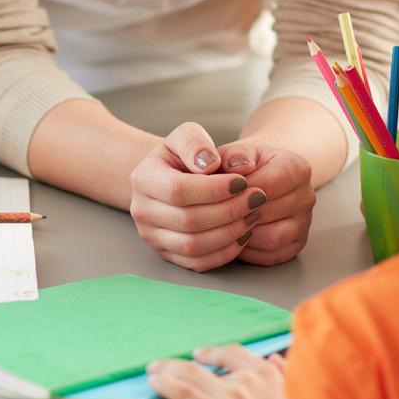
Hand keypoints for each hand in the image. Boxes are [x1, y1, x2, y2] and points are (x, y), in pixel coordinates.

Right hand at [130, 123, 267, 271]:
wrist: (171, 177)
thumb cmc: (184, 156)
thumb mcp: (186, 136)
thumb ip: (195, 143)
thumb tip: (209, 165)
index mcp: (143, 178)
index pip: (178, 189)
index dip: (214, 189)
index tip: (244, 182)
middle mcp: (141, 211)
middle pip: (188, 220)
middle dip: (229, 211)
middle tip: (257, 199)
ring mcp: (152, 236)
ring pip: (193, 246)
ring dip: (230, 233)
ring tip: (253, 215)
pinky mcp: (167, 254)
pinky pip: (198, 263)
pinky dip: (225, 252)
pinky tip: (243, 234)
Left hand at [214, 141, 314, 265]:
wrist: (255, 178)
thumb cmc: (242, 167)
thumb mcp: (235, 153)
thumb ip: (233, 156)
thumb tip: (237, 167)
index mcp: (297, 168)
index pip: (271, 184)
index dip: (241, 191)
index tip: (222, 192)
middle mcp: (307, 195)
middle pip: (271, 213)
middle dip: (240, 213)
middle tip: (218, 211)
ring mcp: (304, 222)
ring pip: (273, 238)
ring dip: (245, 234)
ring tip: (225, 225)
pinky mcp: (296, 244)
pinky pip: (272, 255)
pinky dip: (250, 250)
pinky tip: (234, 237)